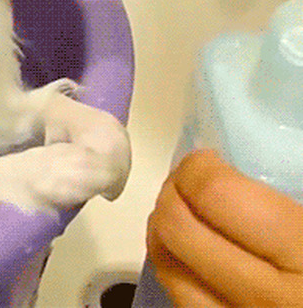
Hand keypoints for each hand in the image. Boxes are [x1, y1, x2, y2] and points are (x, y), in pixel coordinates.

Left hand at [147, 149, 302, 305]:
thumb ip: (296, 203)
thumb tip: (248, 168)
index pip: (215, 195)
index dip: (199, 167)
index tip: (208, 162)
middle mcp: (267, 304)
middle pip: (178, 231)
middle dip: (173, 194)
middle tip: (189, 183)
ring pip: (171, 276)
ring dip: (165, 236)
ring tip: (183, 217)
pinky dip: (183, 279)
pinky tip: (197, 265)